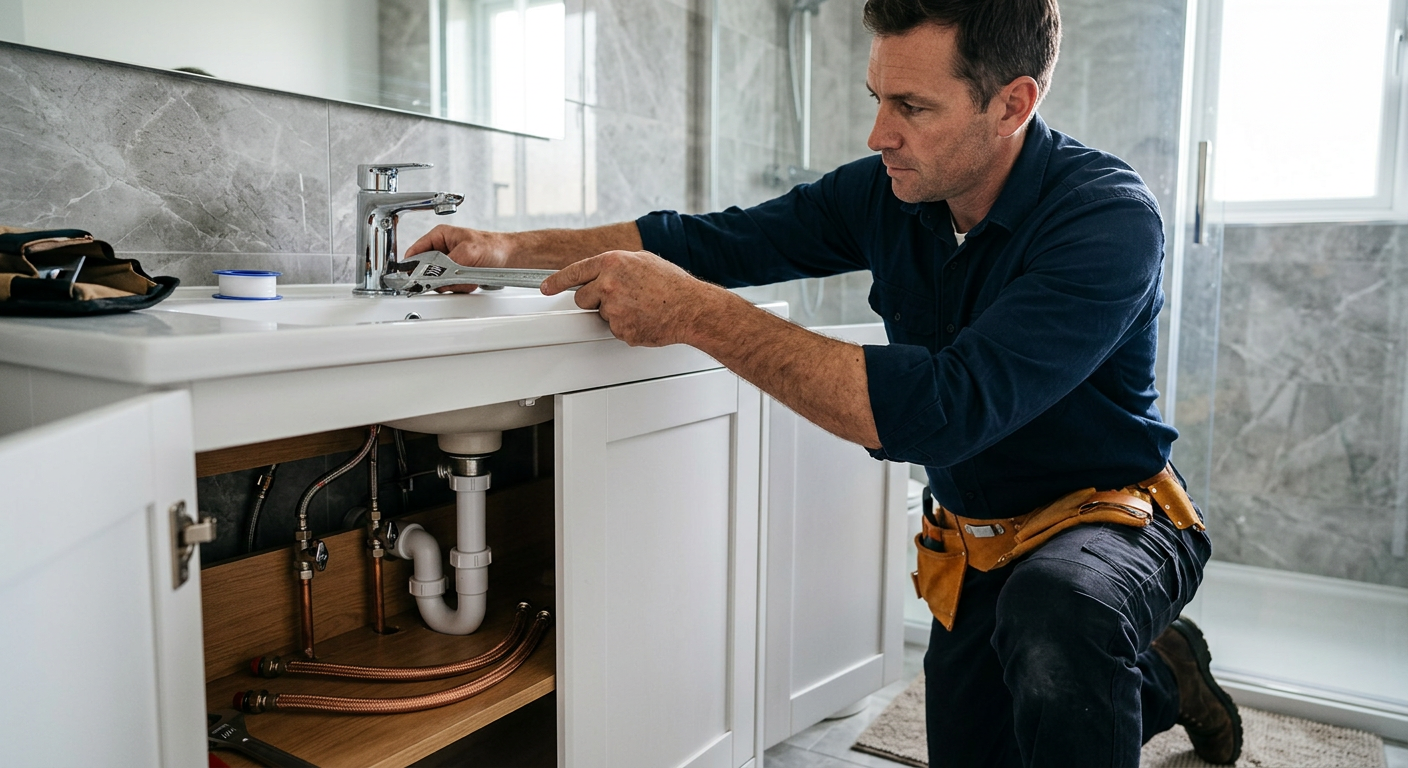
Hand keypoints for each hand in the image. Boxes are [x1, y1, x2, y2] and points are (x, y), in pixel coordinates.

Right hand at [403, 225, 508, 292]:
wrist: (510, 258)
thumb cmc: (493, 246)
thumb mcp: (468, 252)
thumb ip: (448, 264)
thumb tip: (434, 274)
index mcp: (440, 236)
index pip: (415, 252)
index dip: (411, 266)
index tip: (410, 278)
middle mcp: (442, 249)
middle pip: (426, 270)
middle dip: (441, 277)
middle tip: (453, 277)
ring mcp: (449, 263)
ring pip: (439, 281)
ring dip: (454, 283)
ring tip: (468, 276)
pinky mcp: (457, 274)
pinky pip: (451, 286)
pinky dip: (461, 286)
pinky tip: (471, 280)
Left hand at [541, 250, 718, 346]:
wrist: (691, 308)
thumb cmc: (671, 284)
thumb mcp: (642, 261)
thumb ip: (616, 265)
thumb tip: (600, 271)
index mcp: (613, 262)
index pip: (575, 271)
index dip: (556, 281)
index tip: (545, 287)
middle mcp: (609, 284)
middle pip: (581, 298)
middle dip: (593, 301)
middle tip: (617, 299)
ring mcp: (613, 308)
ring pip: (599, 315)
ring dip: (613, 314)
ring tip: (638, 307)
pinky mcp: (620, 329)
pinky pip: (614, 329)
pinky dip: (626, 327)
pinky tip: (643, 318)